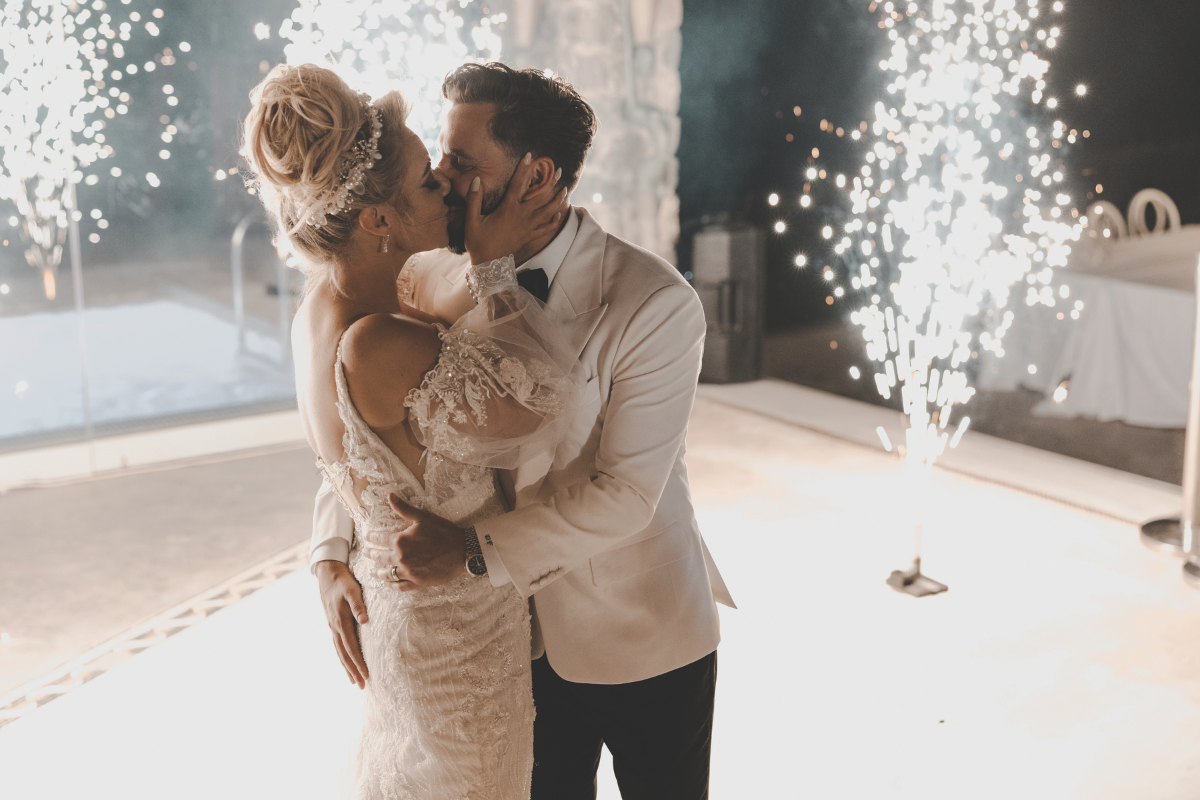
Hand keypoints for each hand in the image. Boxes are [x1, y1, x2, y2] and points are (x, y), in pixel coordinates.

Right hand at [315, 560, 369, 687]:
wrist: (327, 573)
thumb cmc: (343, 580)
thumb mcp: (352, 589)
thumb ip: (359, 605)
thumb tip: (365, 621)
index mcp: (341, 621)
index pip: (352, 647)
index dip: (359, 663)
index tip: (366, 675)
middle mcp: (335, 627)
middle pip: (344, 654)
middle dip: (353, 671)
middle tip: (361, 686)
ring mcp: (332, 626)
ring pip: (339, 651)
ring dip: (347, 667)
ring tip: (354, 680)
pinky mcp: (332, 623)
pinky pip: (337, 645)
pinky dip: (342, 656)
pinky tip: (346, 662)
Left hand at [356, 493, 467, 589]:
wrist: (463, 551)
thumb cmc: (444, 532)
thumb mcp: (423, 517)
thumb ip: (404, 509)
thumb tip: (390, 496)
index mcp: (400, 541)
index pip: (379, 538)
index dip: (371, 537)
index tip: (367, 536)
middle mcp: (401, 558)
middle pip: (380, 557)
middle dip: (371, 554)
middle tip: (366, 553)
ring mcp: (408, 572)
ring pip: (387, 574)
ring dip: (378, 572)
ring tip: (372, 571)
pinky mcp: (417, 582)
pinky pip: (399, 586)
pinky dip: (392, 585)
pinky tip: (388, 584)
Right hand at [465, 152, 567, 264]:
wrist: (488, 265)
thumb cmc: (478, 241)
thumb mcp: (471, 220)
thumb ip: (474, 199)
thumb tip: (476, 179)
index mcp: (507, 210)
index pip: (517, 184)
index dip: (523, 169)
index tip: (530, 156)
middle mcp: (520, 217)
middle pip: (540, 197)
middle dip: (550, 183)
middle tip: (559, 171)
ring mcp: (527, 228)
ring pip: (547, 212)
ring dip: (557, 200)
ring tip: (565, 189)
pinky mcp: (529, 237)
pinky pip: (546, 228)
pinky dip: (554, 220)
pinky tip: (559, 213)